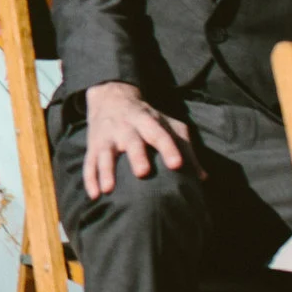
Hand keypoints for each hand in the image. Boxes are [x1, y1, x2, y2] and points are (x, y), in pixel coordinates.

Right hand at [82, 81, 198, 198]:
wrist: (111, 97)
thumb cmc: (146, 117)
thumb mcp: (167, 124)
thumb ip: (185, 147)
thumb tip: (202, 178)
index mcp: (147, 121)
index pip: (159, 134)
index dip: (169, 148)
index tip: (177, 164)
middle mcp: (126, 128)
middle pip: (131, 141)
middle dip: (136, 156)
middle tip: (143, 173)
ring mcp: (107, 137)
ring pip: (105, 153)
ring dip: (106, 171)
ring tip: (109, 189)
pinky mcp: (92, 146)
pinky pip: (89, 163)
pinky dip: (90, 179)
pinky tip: (94, 195)